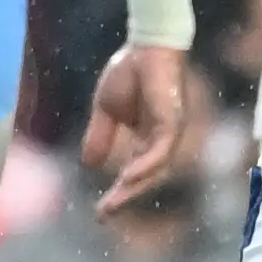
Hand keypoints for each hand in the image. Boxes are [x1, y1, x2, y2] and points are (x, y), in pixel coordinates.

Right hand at [80, 42, 188, 215]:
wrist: (144, 46)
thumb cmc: (128, 71)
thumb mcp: (106, 110)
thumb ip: (100, 136)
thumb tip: (88, 165)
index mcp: (145, 138)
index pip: (132, 172)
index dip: (117, 191)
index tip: (99, 210)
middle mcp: (159, 140)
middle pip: (144, 177)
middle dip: (124, 197)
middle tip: (104, 215)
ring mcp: (168, 133)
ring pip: (154, 170)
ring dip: (133, 188)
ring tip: (113, 203)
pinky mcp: (173, 122)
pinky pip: (160, 151)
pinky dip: (145, 166)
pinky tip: (128, 177)